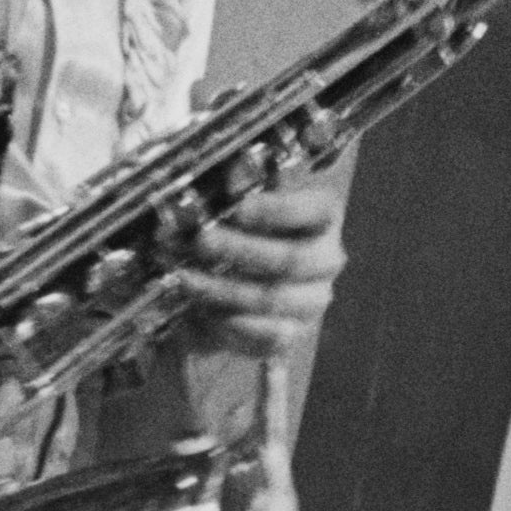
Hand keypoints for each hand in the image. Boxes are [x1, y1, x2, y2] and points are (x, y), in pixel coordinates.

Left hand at [176, 165, 347, 358]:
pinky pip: (267, 334)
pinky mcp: (293, 334)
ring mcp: (312, 300)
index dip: (279, 209)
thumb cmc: (240, 234)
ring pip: (274, 298)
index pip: (317, 210)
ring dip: (224, 288)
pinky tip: (201, 310)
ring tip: (185, 276)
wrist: (236, 287)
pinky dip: (230, 323)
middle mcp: (325, 260)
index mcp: (321, 219)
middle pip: (292, 259)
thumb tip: (230, 177)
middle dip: (241, 250)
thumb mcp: (239, 204)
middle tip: (201, 241)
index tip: (239, 208)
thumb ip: (238, 188)